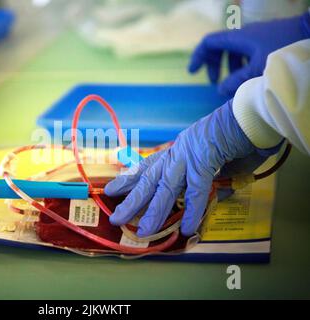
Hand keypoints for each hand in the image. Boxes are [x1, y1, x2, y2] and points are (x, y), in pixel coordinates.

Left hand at [105, 100, 276, 236]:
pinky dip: (192, 209)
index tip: (112, 189)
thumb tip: (210, 199)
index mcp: (176, 151)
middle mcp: (176, 153)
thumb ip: (210, 181)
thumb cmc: (234, 137)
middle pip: (148, 179)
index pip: (147, 167)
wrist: (250, 115)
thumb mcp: (215, 162)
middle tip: (115, 217)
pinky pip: (196, 190)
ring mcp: (188, 156)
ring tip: (142, 230)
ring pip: (164, 187)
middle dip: (130, 199)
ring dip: (152, 210)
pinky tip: (186, 227)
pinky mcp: (204, 160)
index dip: (129, 179)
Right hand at [189, 13, 309, 95]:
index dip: (198, 57)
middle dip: (214, 66)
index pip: (208, 43)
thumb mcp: (256, 71)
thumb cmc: (282, 54)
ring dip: (229, 69)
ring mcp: (256, 36)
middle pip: (219, 48)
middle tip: (214, 84)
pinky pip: (247, 51)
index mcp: (237, 38)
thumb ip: (236, 82)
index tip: (192, 73)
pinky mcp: (267, 41)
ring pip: (234, 51)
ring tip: (233, 85)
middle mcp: (244, 34)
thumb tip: (220, 90)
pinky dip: (242, 65)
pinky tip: (249, 78)